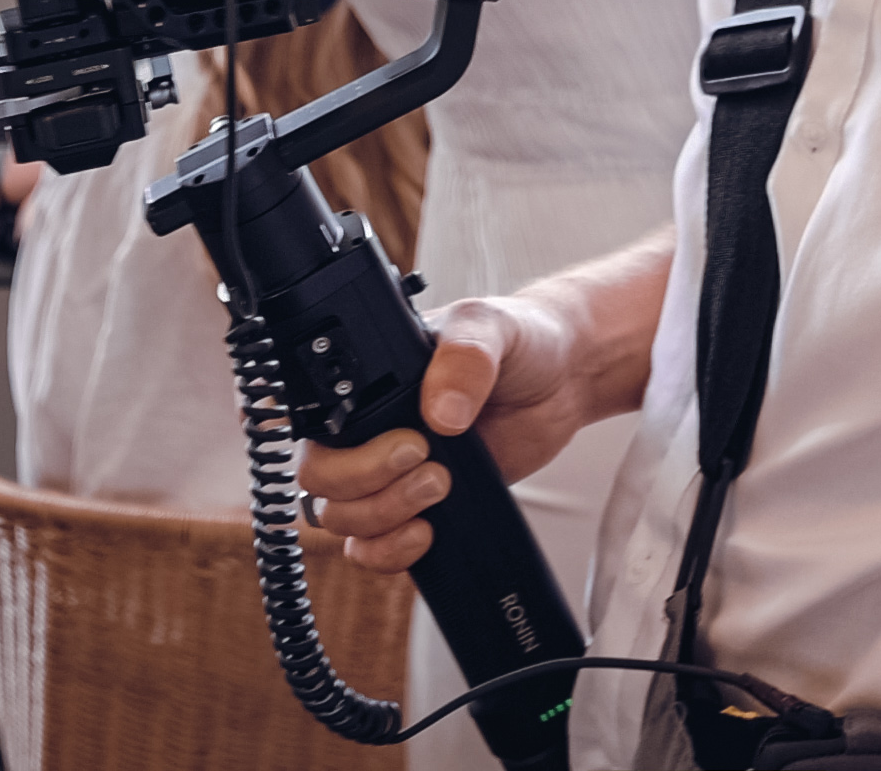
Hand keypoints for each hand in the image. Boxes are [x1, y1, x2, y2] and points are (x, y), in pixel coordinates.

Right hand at [297, 295, 599, 572]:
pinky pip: (373, 548)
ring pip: (342, 519)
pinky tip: (426, 533)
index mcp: (367, 381)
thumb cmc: (518, 339)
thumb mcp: (488, 327)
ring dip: (384, 517)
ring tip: (442, 487)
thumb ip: (464, 358)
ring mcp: (390, 472)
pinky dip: (389, 553)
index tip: (412, 440)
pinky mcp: (418, 507)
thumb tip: (441, 413)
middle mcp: (368, 428)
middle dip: (368, 484)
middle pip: (320, 480)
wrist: (564, 378)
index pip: (316, 426)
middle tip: (428, 463)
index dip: (350, 448)